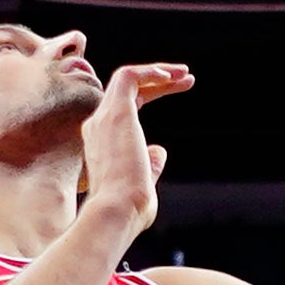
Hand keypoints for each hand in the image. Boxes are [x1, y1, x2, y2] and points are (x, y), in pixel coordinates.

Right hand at [78, 63, 187, 245]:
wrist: (116, 213)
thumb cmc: (129, 208)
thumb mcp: (143, 183)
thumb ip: (150, 165)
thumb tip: (160, 151)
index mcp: (102, 144)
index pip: (125, 109)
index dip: (151, 95)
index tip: (178, 90)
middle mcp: (98, 127)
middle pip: (127, 91)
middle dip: (157, 81)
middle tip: (186, 78)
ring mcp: (104, 118)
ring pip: (126, 78)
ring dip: (157, 72)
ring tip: (185, 74)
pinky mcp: (115, 112)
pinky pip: (128, 76)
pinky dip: (149, 71)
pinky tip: (171, 76)